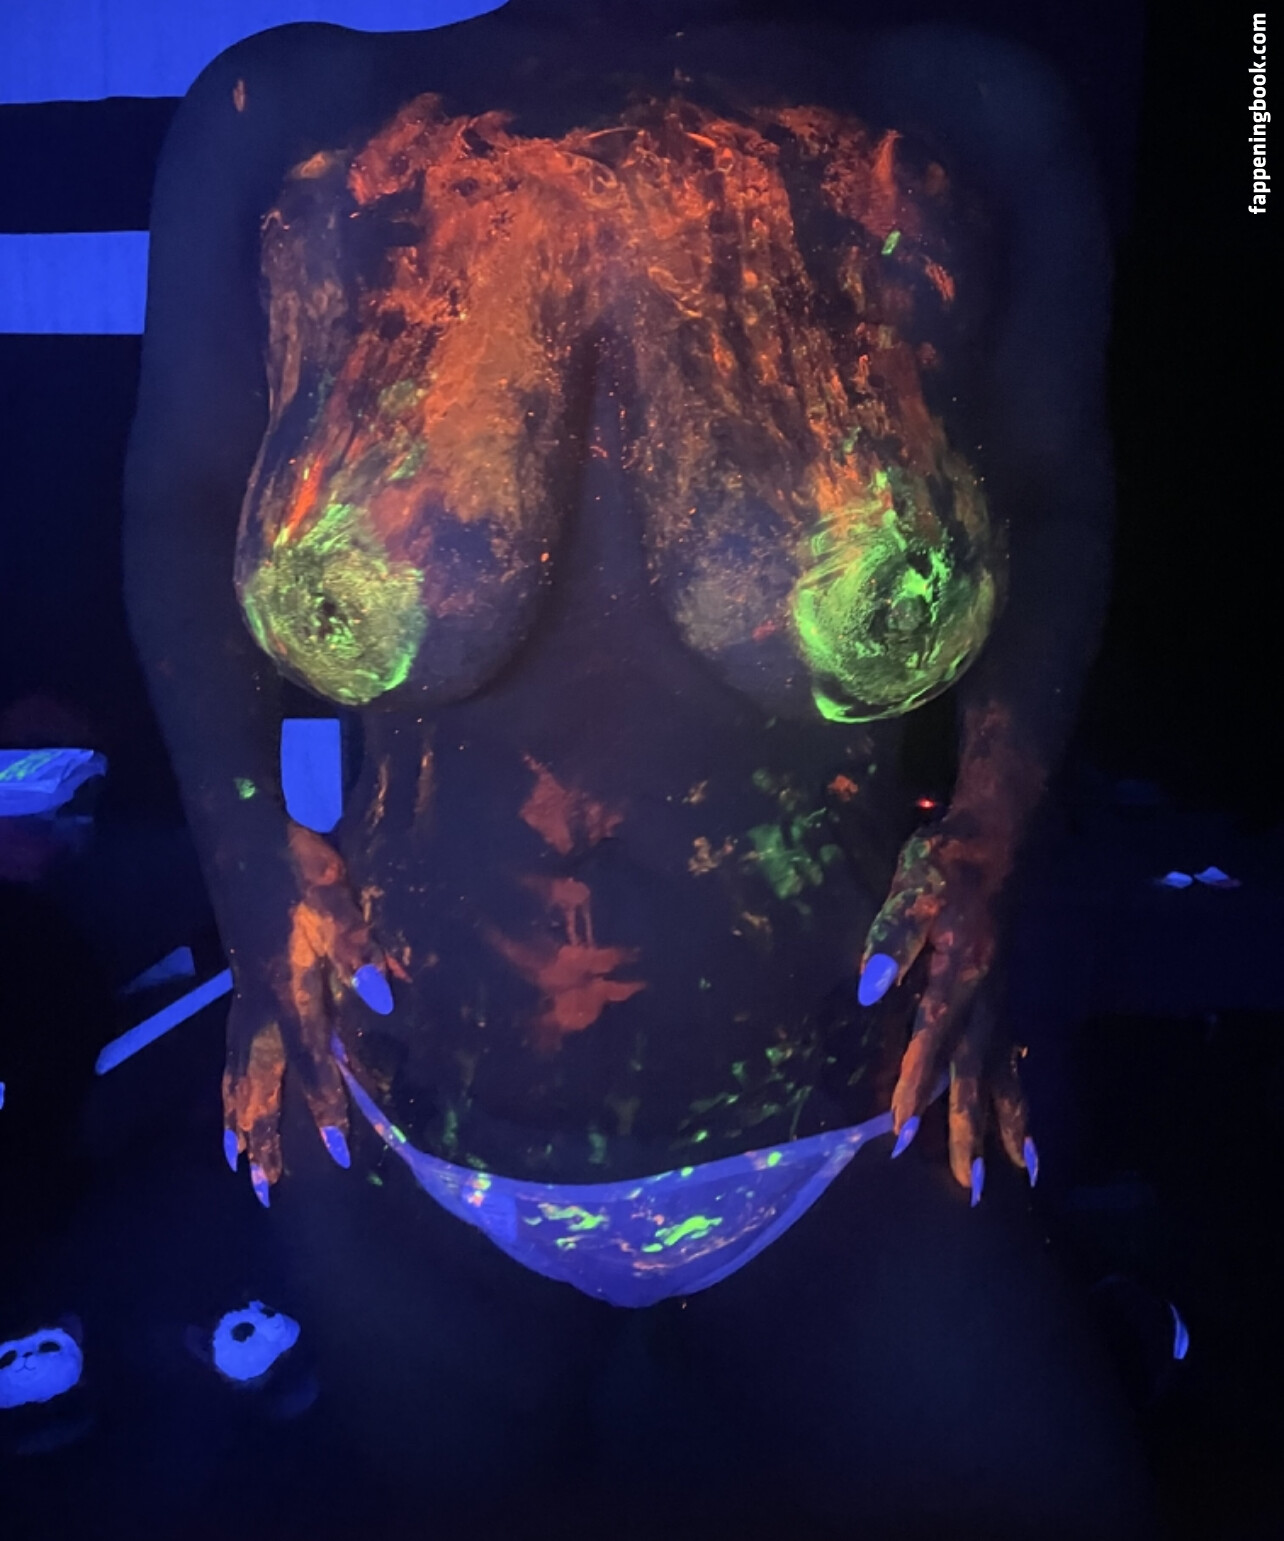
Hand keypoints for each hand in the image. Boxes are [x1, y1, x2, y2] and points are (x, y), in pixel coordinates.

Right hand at [221, 821, 394, 1204]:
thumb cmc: (296, 861)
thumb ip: (359, 948)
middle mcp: (261, 1001)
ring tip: (238, 1167)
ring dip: (239, 1119)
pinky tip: (228, 1100)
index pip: (312, 1055)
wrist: (242, 831)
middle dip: (267, 1135)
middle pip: (262, 1081)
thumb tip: (386, 997)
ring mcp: (245, 995)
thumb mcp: (336, 895)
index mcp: (290, 985)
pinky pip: (229, 1050)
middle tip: (267, 1190)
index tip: (338, 1150)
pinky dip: (227, 1084)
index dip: (326, 1101)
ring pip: (237, 1071)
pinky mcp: (240, 984)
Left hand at [857, 811, 1036, 1202]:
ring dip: (1007, 1126)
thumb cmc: (947, 861)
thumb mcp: (913, 886)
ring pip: (1004, 1074)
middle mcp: (985, 997)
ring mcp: (999, 999)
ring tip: (1019, 1176)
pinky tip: (1022, 1129)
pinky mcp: (1002, 996)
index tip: (899, 1131)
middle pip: (978, 1074)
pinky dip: (1019, 1098)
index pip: (933, 1039)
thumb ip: (892, 937)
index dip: (914, 1085)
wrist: (997, 838)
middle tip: (970, 1188)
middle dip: (971, 1132)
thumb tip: (870, 989)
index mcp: (959, 973)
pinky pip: (1013, 1059)